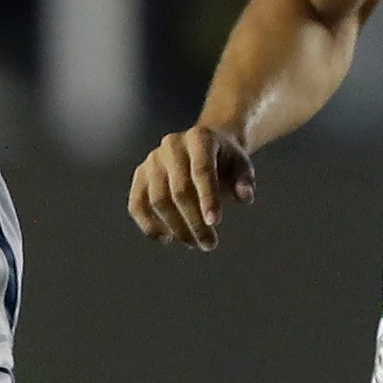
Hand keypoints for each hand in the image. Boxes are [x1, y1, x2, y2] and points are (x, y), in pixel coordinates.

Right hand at [125, 125, 254, 248]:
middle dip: (194, 222)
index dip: (208, 198)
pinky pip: (137, 204)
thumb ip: (245, 180)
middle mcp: (172, 146)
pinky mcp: (140, 175)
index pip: (201, 170)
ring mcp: (152, 160)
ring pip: (157, 200)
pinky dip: (149, 225)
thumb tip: (244, 197)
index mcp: (199, 138)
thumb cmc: (224, 160)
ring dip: (175, 228)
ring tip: (193, 243)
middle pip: (178, 190)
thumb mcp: (241, 165)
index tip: (215, 224)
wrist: (202, 146)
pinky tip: (168, 238)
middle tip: (209, 244)